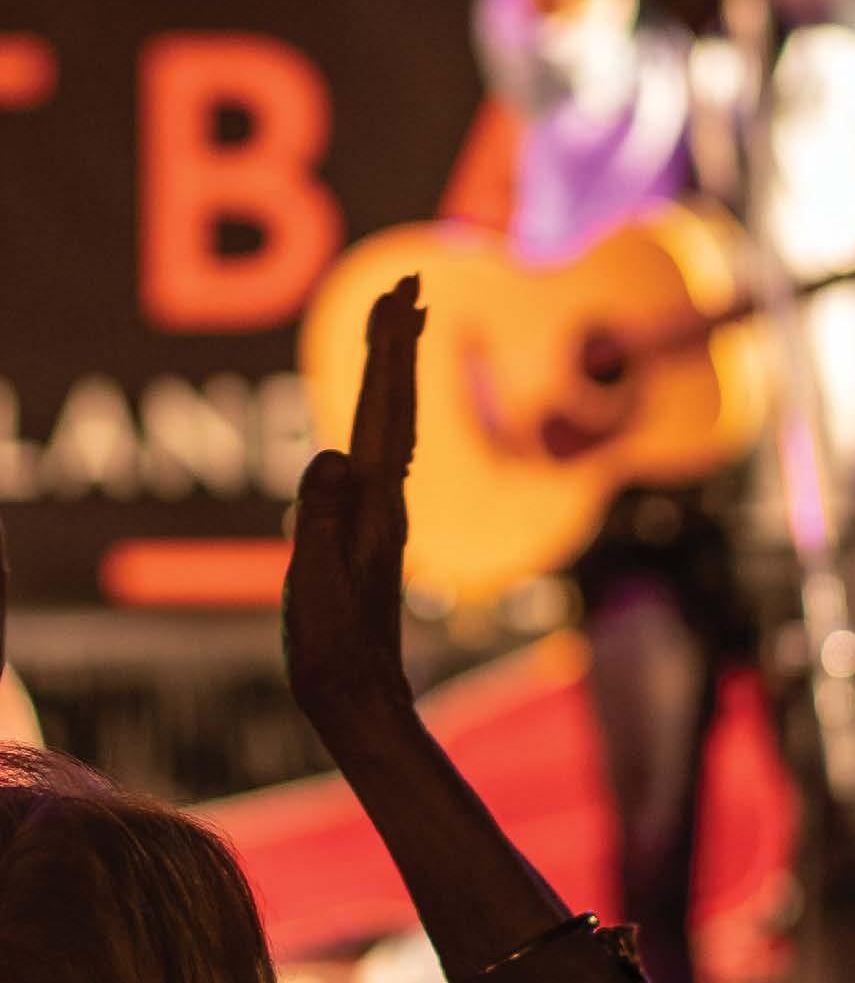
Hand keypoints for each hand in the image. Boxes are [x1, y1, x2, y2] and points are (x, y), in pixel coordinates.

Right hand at [284, 275, 424, 732]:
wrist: (362, 700)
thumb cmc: (335, 650)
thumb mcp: (317, 583)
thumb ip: (322, 517)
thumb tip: (334, 454)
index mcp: (375, 504)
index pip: (383, 408)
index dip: (390, 349)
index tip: (402, 294)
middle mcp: (388, 501)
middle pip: (397, 404)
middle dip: (400, 342)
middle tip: (410, 282)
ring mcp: (383, 517)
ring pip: (394, 425)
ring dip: (396, 372)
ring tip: (402, 327)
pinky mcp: (372, 535)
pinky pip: (381, 455)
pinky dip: (383, 417)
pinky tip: (380, 418)